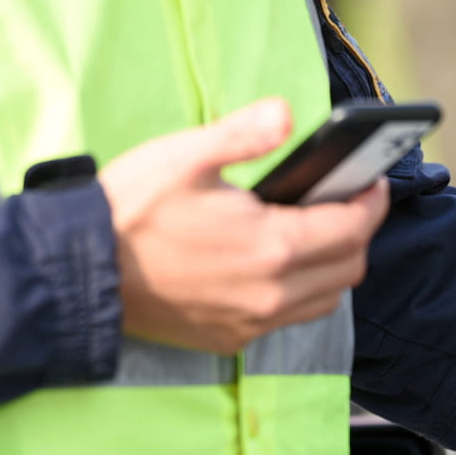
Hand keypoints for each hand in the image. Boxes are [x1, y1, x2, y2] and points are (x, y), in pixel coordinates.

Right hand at [97, 98, 390, 352]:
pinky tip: (277, 265)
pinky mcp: (232, 339)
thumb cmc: (128, 211)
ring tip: (317, 232)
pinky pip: (289, 319)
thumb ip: (243, 134)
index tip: (373, 181)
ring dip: (333, 267)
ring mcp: (253, 322)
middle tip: (348, 202)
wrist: (81, 274)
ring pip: (325, 300)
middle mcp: (271, 294)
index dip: (372, 202)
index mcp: (271, 247)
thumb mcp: (184, 156)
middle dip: (358, 233)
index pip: (353, 229)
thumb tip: (287, 115)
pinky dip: (299, 292)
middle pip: (349, 268)